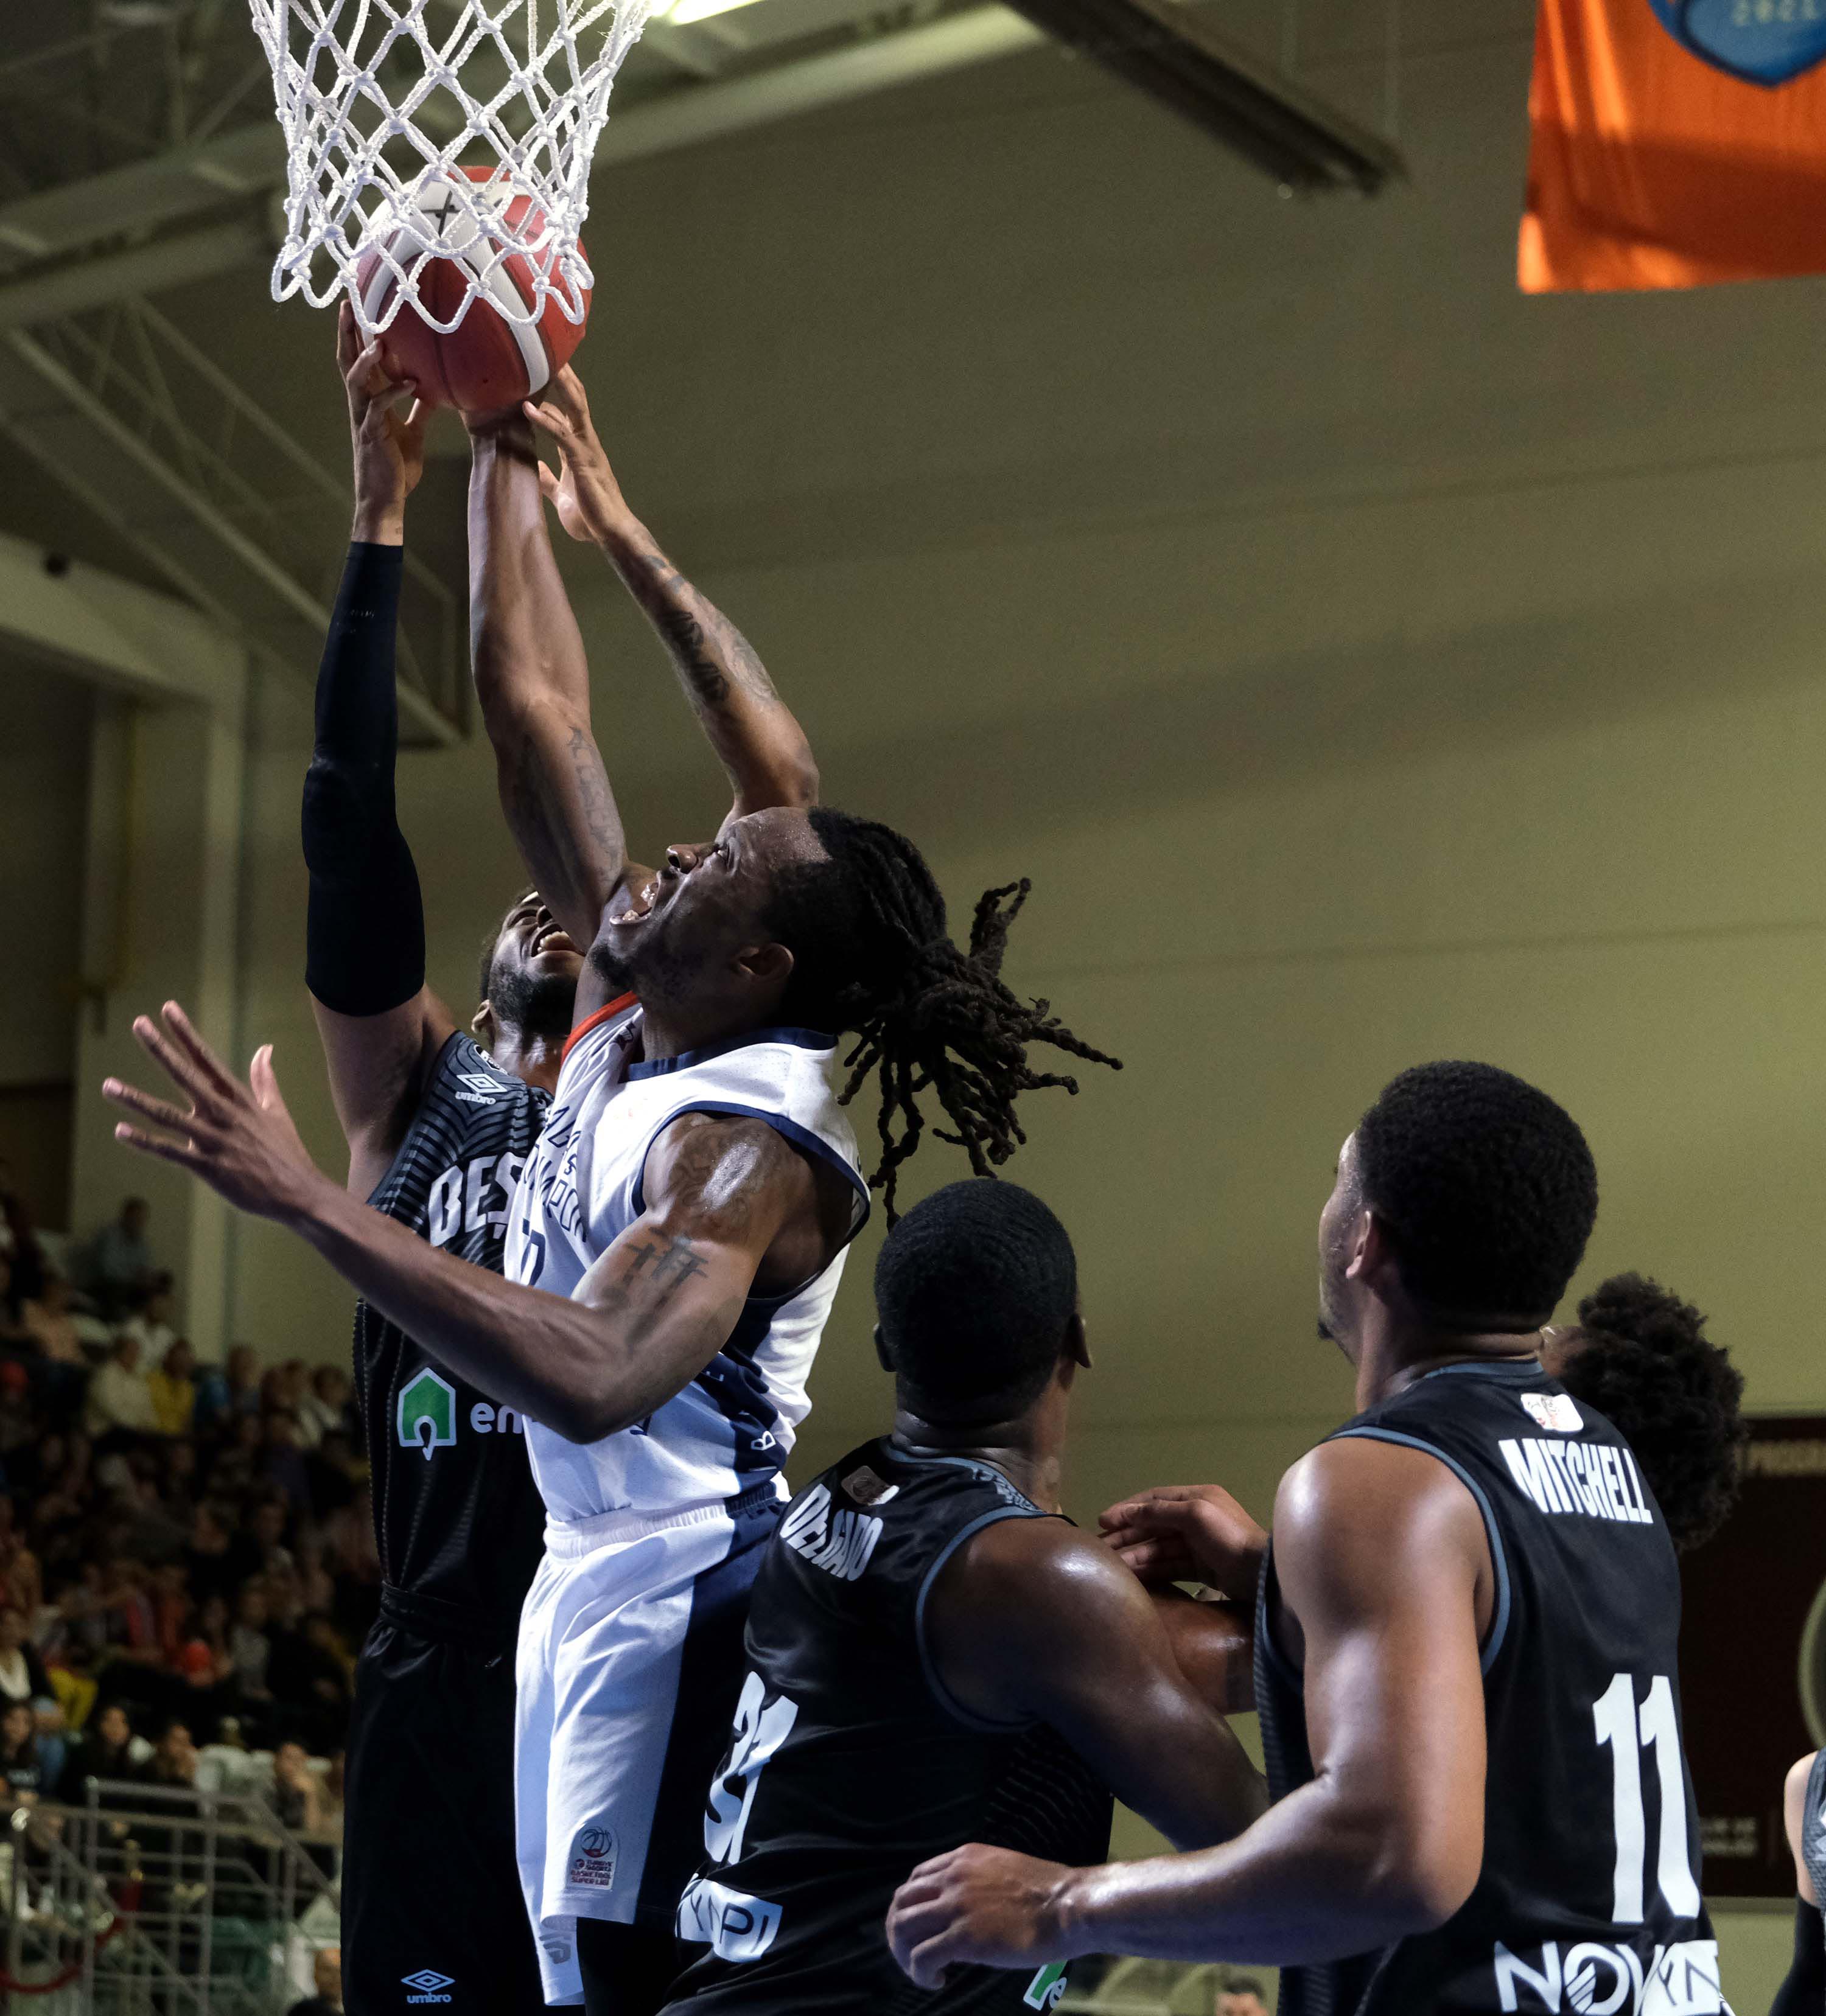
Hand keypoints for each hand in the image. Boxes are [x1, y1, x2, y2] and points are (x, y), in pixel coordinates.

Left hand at [103, 1004, 333, 1227]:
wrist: (298, 1193)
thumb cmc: (286, 1152)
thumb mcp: (277, 1111)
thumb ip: (264, 1079)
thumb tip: (265, 1048)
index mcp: (239, 1098)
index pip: (207, 1059)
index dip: (186, 1034)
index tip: (168, 1010)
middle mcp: (224, 1114)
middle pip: (186, 1076)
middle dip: (161, 1049)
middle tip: (138, 1024)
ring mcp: (215, 1140)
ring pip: (168, 1116)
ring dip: (136, 1100)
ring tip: (108, 1085)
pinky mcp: (208, 1167)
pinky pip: (170, 1152)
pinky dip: (145, 1142)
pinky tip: (121, 1131)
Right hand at [338, 299, 424, 542]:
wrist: (387, 498)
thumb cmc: (396, 468)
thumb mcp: (413, 433)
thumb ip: (418, 410)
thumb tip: (432, 390)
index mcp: (370, 401)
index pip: (359, 360)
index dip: (356, 334)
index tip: (358, 306)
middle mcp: (361, 404)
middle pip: (348, 360)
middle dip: (347, 332)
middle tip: (350, 303)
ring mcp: (363, 418)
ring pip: (356, 379)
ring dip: (366, 359)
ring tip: (378, 340)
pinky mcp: (371, 434)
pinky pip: (379, 407)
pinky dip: (394, 392)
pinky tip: (411, 382)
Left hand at [522, 367, 634, 544]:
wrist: (611, 534)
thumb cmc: (591, 517)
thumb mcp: (561, 495)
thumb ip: (549, 479)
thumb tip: (535, 469)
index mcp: (580, 447)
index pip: (565, 410)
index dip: (551, 390)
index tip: (535, 370)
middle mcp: (586, 441)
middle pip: (575, 398)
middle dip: (561, 373)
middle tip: (546, 347)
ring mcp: (587, 449)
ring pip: (574, 407)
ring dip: (557, 384)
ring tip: (539, 362)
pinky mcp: (583, 462)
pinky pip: (562, 435)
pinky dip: (544, 420)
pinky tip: (527, 408)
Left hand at [887, 1845, 1078, 1988]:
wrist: (1068, 1906)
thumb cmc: (1046, 1892)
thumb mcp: (1002, 1869)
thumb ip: (976, 1882)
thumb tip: (962, 1908)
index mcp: (963, 1858)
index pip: (915, 1878)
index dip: (911, 1906)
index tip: (920, 1928)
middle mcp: (953, 1877)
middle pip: (902, 1902)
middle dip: (899, 1931)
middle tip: (911, 1954)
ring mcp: (957, 1906)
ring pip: (903, 1928)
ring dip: (904, 1954)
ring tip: (920, 1970)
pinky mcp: (964, 1937)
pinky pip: (922, 1957)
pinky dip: (920, 1973)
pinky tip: (937, 1981)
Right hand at [1099, 1485, 1267, 1595]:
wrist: (1261, 1574)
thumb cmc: (1228, 1537)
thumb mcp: (1194, 1515)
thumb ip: (1159, 1512)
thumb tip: (1127, 1511)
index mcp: (1196, 1498)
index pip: (1154, 1500)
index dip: (1127, 1509)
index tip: (1103, 1521)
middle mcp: (1196, 1518)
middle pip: (1154, 1525)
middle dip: (1127, 1535)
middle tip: (1102, 1548)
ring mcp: (1198, 1545)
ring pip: (1160, 1548)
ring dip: (1136, 1555)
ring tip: (1114, 1566)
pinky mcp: (1201, 1569)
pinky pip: (1170, 1566)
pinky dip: (1152, 1570)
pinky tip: (1133, 1576)